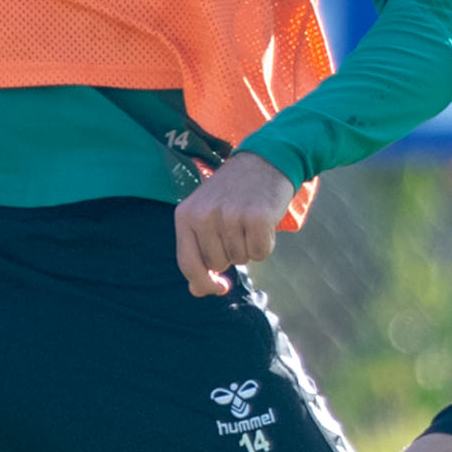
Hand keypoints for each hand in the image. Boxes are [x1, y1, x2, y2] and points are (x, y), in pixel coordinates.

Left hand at [174, 151, 297, 297]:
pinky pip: (261, 253)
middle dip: (231, 254)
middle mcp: (205, 215)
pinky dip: (265, 243)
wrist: (264, 160)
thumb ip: (197, 251)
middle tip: (237, 226)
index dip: (203, 283)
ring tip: (249, 220)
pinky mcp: (257, 217)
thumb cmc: (233, 193)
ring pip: (241, 259)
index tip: (219, 287)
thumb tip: (197, 291)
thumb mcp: (206, 216)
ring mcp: (230, 215)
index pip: (188, 264)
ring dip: (249, 247)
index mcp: (185, 215)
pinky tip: (264, 222)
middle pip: (218, 264)